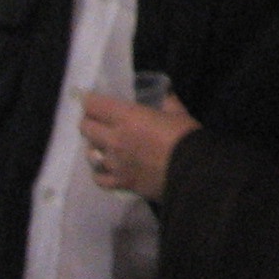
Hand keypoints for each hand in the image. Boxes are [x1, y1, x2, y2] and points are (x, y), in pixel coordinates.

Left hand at [78, 91, 198, 201]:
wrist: (192, 172)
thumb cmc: (186, 137)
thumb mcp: (179, 113)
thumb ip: (168, 103)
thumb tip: (165, 96)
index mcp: (128, 117)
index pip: (95, 105)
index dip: (89, 100)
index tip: (90, 98)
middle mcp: (115, 139)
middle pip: (86, 128)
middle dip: (88, 121)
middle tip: (97, 119)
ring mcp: (115, 163)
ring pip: (90, 153)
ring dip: (95, 146)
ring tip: (103, 144)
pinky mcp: (120, 182)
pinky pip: (99, 178)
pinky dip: (100, 171)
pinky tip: (106, 168)